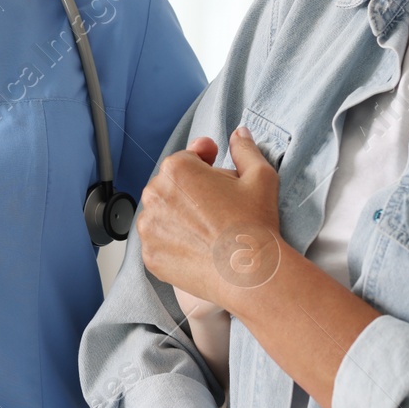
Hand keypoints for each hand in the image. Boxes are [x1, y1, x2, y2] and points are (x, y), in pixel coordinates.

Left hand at [137, 126, 285, 312]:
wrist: (250, 273)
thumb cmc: (254, 223)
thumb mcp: (260, 176)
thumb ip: (245, 149)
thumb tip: (239, 134)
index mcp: (176, 169)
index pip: (186, 159)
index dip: (204, 163)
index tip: (215, 172)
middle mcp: (154, 194)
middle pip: (171, 186)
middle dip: (191, 191)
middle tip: (218, 206)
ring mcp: (149, 227)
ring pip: (162, 213)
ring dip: (179, 216)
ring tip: (208, 228)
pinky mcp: (150, 255)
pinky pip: (159, 242)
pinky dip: (173, 242)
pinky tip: (198, 247)